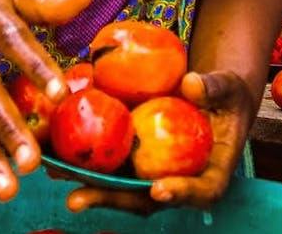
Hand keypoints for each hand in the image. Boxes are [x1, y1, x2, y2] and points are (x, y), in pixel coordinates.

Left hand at [65, 70, 257, 212]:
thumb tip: (192, 84)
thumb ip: (214, 88)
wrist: (212, 96)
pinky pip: (107, 160)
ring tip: (53, 172)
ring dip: (85, 182)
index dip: (181, 194)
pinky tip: (53, 145)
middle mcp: (176, 180)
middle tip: (78, 199)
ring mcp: (151, 171)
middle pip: (145, 198)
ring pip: (119, 184)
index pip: (201, 191)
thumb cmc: (226, 95)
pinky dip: (81, 155)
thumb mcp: (228, 88)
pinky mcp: (133, 157)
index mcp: (209, 172)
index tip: (159, 189)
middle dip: (110, 199)